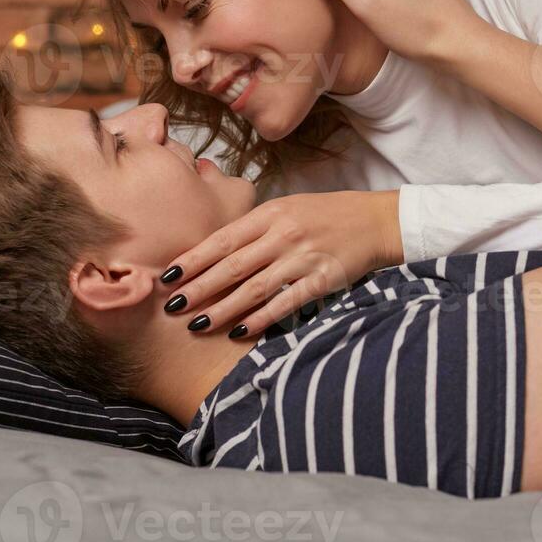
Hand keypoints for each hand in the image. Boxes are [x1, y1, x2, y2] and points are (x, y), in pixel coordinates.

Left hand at [160, 190, 401, 337]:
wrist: (373, 220)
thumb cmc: (324, 215)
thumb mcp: (286, 209)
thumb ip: (253, 229)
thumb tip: (212, 254)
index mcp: (270, 213)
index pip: (223, 240)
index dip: (193, 260)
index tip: (168, 277)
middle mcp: (283, 234)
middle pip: (232, 266)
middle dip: (199, 288)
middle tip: (172, 307)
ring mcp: (303, 257)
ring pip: (254, 288)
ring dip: (223, 309)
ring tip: (198, 325)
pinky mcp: (322, 279)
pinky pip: (286, 302)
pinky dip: (262, 318)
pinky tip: (241, 331)